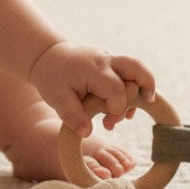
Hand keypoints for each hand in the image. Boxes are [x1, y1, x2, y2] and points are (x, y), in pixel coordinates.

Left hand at [28, 42, 156, 136]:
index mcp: (94, 69)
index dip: (118, 108)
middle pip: (138, 69)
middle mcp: (107, 60)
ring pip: (139, 68)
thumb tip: (87, 133)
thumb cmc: (51, 78)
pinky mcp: (112, 62)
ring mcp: (111, 59)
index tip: (107, 121)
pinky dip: (134, 89)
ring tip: (128, 116)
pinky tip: (124, 110)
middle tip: (128, 117)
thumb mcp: (56, 99)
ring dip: (142, 90)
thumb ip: (72, 115)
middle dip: (142, 93)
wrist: (47, 56)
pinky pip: (131, 72)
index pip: (117, 89)